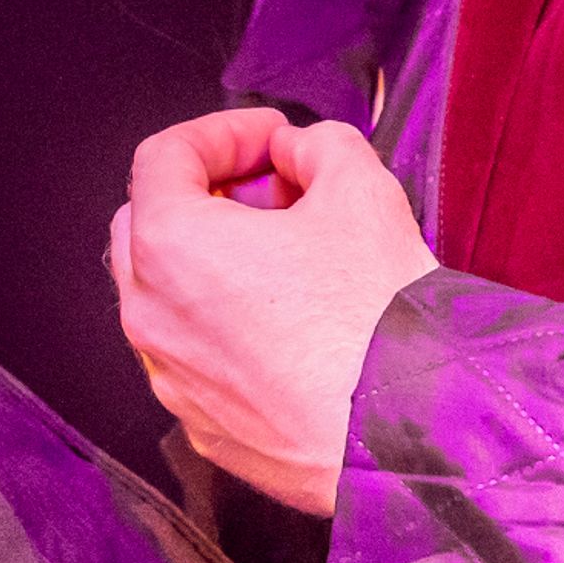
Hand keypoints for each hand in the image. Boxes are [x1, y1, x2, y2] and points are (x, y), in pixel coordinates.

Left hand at [110, 108, 438, 515]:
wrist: (413, 430)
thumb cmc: (378, 321)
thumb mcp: (361, 189)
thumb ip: (318, 146)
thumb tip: (299, 153)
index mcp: (171, 246)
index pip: (163, 158)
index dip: (223, 131)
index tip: (271, 138)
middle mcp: (152, 316)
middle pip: (150, 225)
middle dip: (208, 195)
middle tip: (276, 193)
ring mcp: (172, 379)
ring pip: (169, 297)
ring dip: (215, 264)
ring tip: (291, 260)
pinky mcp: (204, 427)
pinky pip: (198, 359)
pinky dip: (228, 328)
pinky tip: (292, 326)